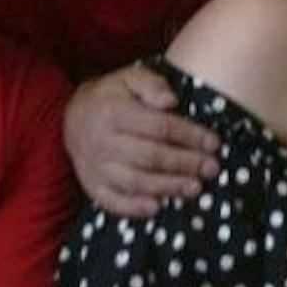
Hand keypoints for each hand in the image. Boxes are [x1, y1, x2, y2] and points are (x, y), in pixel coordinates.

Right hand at [64, 63, 219, 217]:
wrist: (72, 117)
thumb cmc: (111, 97)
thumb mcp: (129, 78)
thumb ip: (151, 84)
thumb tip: (171, 101)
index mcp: (114, 112)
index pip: (160, 127)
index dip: (190, 136)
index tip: (214, 143)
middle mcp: (103, 141)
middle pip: (151, 156)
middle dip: (186, 163)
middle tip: (212, 168)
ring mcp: (96, 166)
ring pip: (136, 181)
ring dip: (168, 187)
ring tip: (195, 188)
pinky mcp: (91, 186)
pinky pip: (113, 201)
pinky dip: (135, 207)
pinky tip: (157, 208)